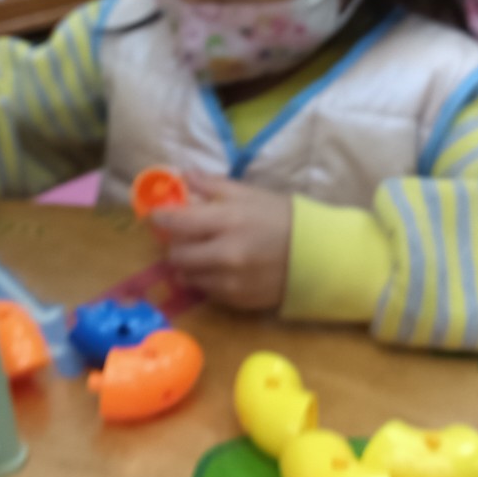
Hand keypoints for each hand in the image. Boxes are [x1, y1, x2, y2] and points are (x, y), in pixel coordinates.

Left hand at [151, 173, 292, 311]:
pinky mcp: (238, 301)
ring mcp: (231, 281)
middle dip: (175, 246)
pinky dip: (207, 280)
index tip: (159, 216)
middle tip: (183, 238)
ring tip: (203, 254)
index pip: (178, 223)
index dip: (162, 219)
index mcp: (228, 221)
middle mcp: (226, 254)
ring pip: (188, 277)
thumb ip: (212, 186)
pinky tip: (221, 269)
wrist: (319, 255)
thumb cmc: (283, 217)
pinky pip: (207, 292)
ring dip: (189, 266)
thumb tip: (183, 175)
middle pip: (177, 255)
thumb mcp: (250, 193)